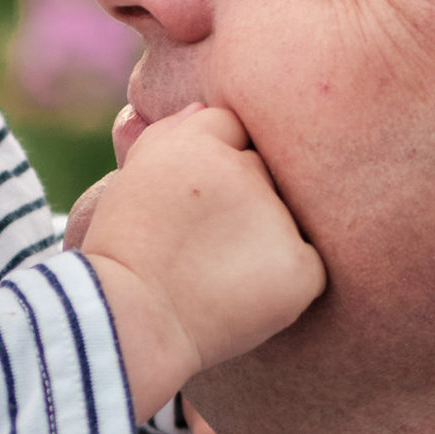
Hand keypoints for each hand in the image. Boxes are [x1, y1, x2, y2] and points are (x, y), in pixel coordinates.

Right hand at [68, 105, 324, 416]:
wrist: (127, 325)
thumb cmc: (123, 255)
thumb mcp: (130, 178)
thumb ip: (168, 133)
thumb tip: (204, 108)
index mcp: (198, 141)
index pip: (229, 126)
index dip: (209, 164)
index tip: (189, 201)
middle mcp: (243, 169)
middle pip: (261, 167)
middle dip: (240, 196)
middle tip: (202, 241)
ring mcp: (276, 217)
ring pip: (286, 212)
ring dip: (266, 233)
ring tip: (218, 273)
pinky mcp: (301, 266)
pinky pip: (311, 260)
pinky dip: (288, 276)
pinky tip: (246, 294)